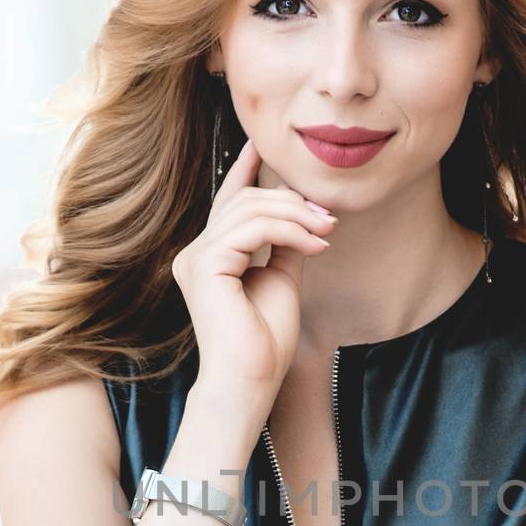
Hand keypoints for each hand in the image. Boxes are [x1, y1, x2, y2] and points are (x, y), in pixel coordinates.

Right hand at [170, 138, 336, 400]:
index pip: (228, 202)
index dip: (244, 169)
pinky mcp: (205, 265)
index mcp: (211, 256)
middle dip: (292, 201)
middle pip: (245, 200)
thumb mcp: (281, 280)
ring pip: (251, 209)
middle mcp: (196, 253)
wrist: (252, 380)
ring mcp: (196, 258)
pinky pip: (251, 229)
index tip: (262, 145)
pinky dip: (289, 232)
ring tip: (327, 233)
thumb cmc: (265, 342)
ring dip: (297, 217)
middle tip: (329, 219)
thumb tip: (302, 215)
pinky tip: (315, 246)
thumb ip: (284, 245)